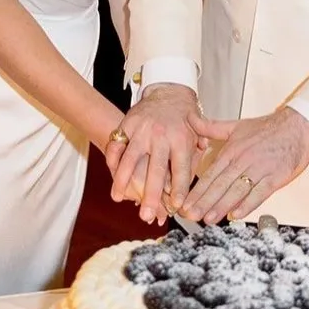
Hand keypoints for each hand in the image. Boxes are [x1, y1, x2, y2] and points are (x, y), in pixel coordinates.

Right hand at [105, 84, 197, 224]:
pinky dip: (112, 163)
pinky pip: (117, 146)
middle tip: (146, 215)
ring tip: (119, 198)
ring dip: (123, 180)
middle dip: (150, 194)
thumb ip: (195, 161)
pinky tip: (111, 177)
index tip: (176, 207)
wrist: (168, 92)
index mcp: (181, 139)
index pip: (181, 169)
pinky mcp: (126, 125)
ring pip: (131, 158)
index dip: (179, 189)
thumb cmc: (183, 121)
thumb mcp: (197, 136)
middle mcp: (161, 135)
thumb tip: (196, 187)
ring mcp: (142, 130)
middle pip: (155, 169)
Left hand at [179, 106, 308, 224]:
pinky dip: (248, 204)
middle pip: (220, 185)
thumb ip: (211, 126)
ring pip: (237, 191)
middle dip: (203, 202)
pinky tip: (237, 214)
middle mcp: (243, 160)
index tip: (184, 204)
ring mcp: (259, 169)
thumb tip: (190, 119)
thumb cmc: (267, 128)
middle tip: (189, 216)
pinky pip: (260, 193)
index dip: (196, 191)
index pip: (210, 174)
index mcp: (232, 150)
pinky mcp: (275, 177)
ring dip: (221, 206)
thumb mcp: (235, 125)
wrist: (297, 126)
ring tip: (208, 219)